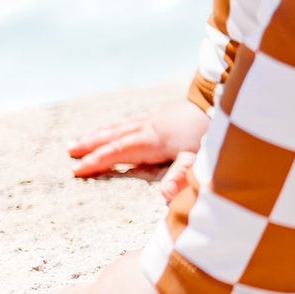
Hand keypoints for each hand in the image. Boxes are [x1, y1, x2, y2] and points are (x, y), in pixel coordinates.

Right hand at [68, 101, 209, 192]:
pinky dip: (119, 124)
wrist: (224, 98)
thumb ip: (183, 175)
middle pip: (115, 136)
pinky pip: (134, 119)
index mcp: (154, 139)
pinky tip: (119, 126)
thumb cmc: (213, 130)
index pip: (119, 152)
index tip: (76, 170)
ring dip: (102, 132)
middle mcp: (151, 126)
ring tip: (84, 138)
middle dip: (92, 144)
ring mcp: (157, 117)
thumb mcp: (202, 156)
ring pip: (123, 125)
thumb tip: (165, 195)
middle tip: (69, 151)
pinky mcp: (166, 112)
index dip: (97, 161)